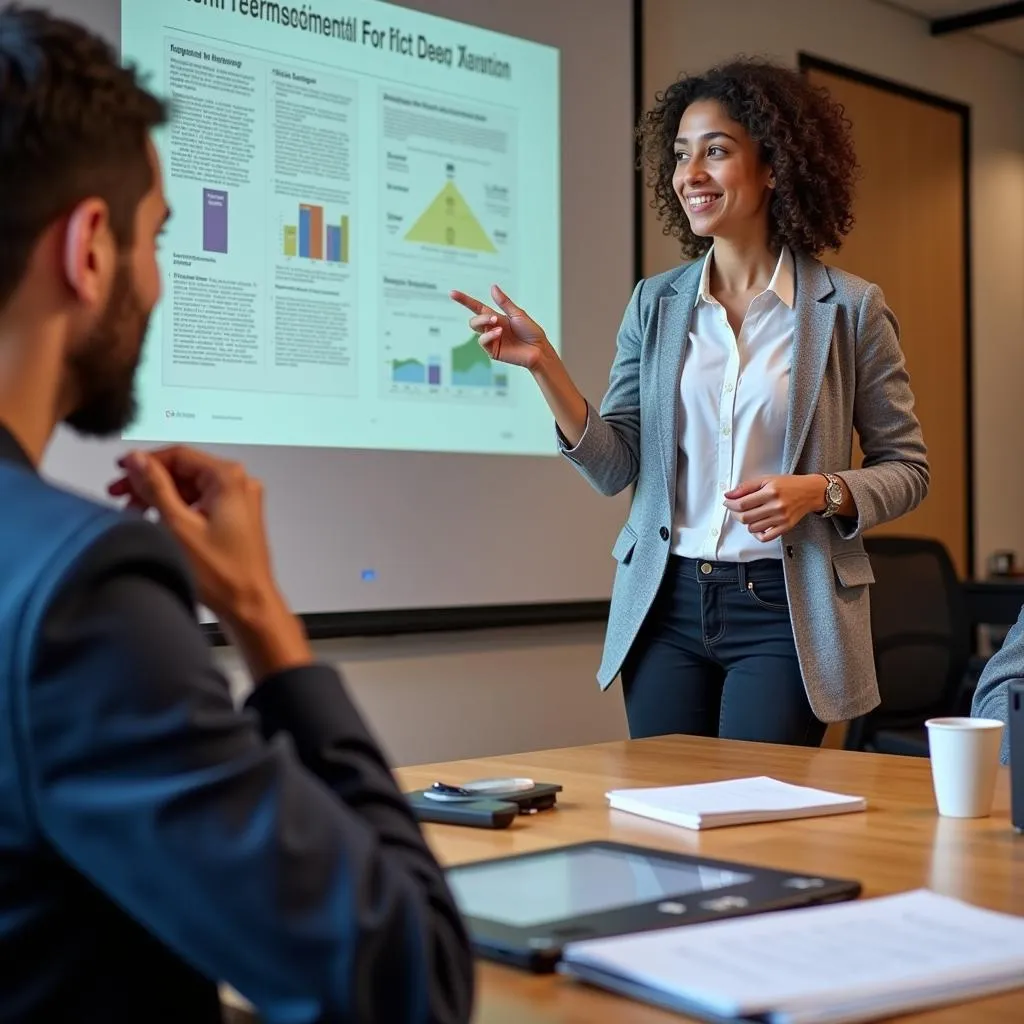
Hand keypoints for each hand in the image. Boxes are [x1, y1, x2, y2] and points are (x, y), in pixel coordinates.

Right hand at [108, 446, 309, 677]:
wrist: (249, 606)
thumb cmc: (223, 574)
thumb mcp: (177, 525)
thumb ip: (155, 487)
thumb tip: (136, 460)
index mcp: (229, 478)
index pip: (179, 454)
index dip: (145, 461)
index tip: (121, 471)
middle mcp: (239, 485)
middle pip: (184, 470)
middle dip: (150, 481)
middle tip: (120, 494)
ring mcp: (239, 502)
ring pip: (191, 487)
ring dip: (161, 496)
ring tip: (134, 511)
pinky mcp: (235, 519)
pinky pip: (200, 503)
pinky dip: (177, 509)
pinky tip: (157, 522)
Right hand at [449, 284, 549, 370]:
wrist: (539, 350)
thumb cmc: (531, 332)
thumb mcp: (518, 314)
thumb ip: (504, 302)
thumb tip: (493, 287)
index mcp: (497, 318)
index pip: (476, 307)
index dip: (464, 300)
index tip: (452, 293)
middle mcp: (492, 328)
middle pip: (474, 319)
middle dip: (481, 316)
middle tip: (494, 318)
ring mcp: (491, 340)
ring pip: (476, 329)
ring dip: (485, 324)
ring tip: (499, 326)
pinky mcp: (492, 351)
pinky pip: (483, 342)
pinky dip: (489, 335)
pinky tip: (499, 334)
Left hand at [723, 474, 825, 541]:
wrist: (811, 492)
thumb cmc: (789, 484)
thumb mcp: (767, 479)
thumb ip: (746, 487)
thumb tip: (729, 495)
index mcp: (771, 492)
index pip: (742, 504)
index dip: (730, 504)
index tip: (727, 502)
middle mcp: (776, 506)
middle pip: (745, 517)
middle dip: (735, 513)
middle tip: (734, 508)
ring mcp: (781, 519)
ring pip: (752, 528)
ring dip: (746, 522)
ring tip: (748, 514)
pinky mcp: (786, 527)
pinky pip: (765, 537)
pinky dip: (757, 533)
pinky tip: (757, 525)